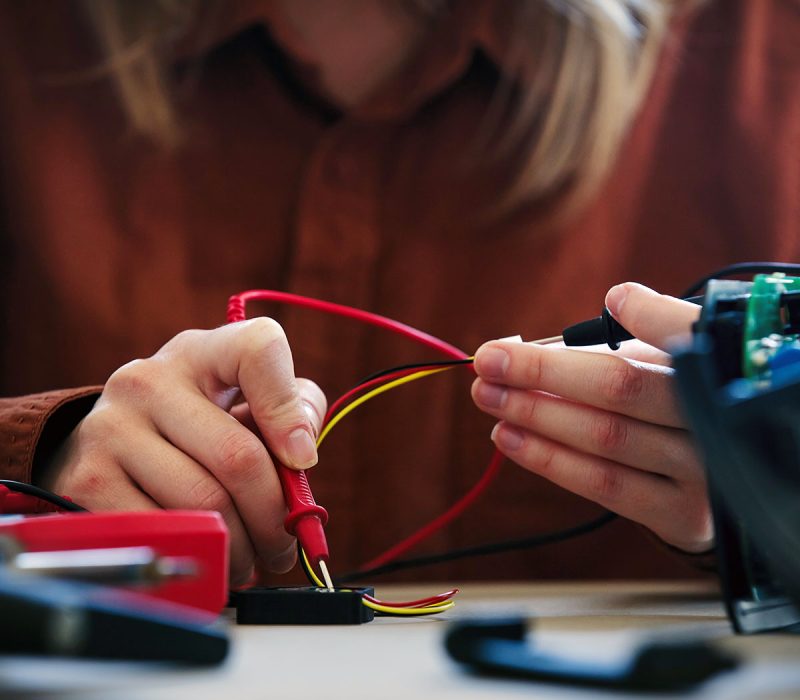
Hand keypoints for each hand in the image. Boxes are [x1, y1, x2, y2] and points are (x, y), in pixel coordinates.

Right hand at [40, 319, 325, 584]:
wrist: (110, 442)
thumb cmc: (201, 423)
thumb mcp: (246, 399)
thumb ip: (295, 410)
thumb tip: (300, 452)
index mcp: (201, 352)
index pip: (256, 351)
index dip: (288, 412)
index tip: (304, 460)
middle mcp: (149, 380)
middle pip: (238, 456)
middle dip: (273, 515)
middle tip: (284, 546)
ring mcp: (111, 426)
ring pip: (203, 502)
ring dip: (240, 546)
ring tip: (250, 556)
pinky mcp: (86, 478)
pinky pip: (164, 530)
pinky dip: (197, 554)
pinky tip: (209, 556)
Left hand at [471, 283, 712, 552]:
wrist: (731, 485)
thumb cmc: (672, 406)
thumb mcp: (660, 364)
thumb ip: (610, 348)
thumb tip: (521, 349)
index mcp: (718, 370)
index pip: (687, 332)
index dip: (651, 315)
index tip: (614, 298)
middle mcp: (715, 420)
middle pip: (620, 387)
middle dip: (543, 372)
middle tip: (488, 362)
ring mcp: (701, 472)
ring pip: (605, 437)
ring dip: (535, 414)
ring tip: (487, 397)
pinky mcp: (682, 515)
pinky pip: (605, 485)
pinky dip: (549, 459)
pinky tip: (508, 438)